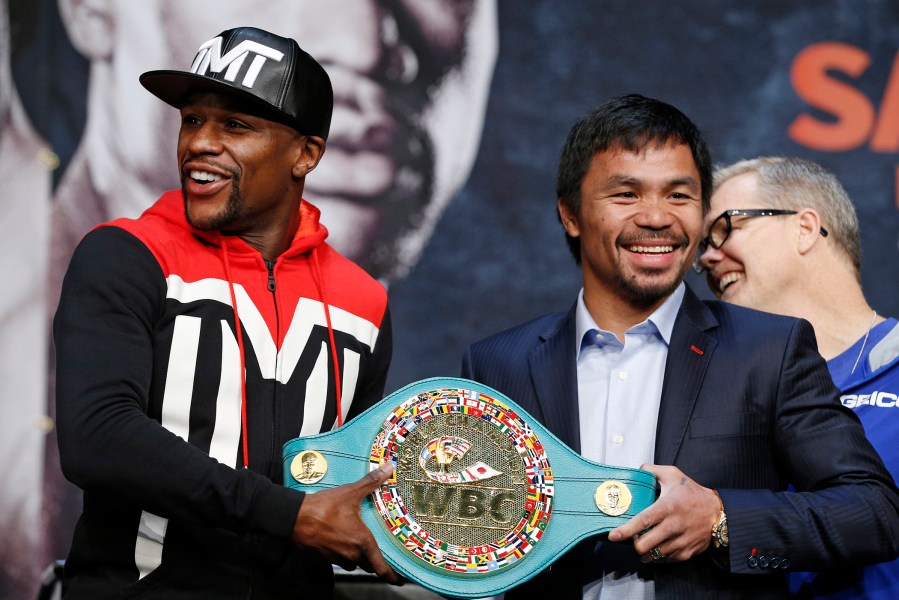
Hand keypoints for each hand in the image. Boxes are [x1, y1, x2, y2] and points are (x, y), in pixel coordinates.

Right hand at [291, 463, 400, 582]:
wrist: (294, 517)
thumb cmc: (323, 507)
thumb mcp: (350, 492)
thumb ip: (371, 482)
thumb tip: (388, 468)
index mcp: (362, 541)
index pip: (381, 567)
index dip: (392, 575)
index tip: (400, 579)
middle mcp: (350, 553)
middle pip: (368, 564)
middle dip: (374, 561)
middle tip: (380, 554)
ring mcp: (336, 557)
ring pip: (353, 563)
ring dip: (357, 556)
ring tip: (358, 543)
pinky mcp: (323, 557)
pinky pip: (338, 559)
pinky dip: (342, 553)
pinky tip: (339, 540)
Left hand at [607, 464, 720, 562]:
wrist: (718, 512)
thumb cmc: (692, 493)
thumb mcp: (674, 475)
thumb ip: (652, 470)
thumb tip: (635, 471)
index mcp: (668, 507)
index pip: (643, 521)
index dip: (626, 530)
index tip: (613, 536)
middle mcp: (673, 526)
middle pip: (645, 544)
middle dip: (634, 544)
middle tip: (633, 537)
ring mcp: (680, 542)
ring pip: (653, 555)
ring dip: (644, 551)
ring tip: (644, 542)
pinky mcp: (686, 553)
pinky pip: (664, 560)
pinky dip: (657, 556)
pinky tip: (657, 546)